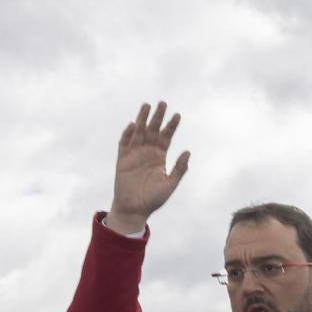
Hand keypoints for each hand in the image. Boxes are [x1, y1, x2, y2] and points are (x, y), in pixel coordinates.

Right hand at [105, 101, 189, 235]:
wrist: (135, 209)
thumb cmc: (154, 199)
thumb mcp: (170, 183)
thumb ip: (179, 169)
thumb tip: (188, 152)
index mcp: (160, 157)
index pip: (166, 137)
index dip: (171, 126)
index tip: (178, 115)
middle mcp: (147, 153)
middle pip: (153, 130)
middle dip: (158, 117)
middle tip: (163, 103)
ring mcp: (134, 154)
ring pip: (139, 133)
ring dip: (142, 119)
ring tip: (147, 106)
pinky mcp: (123, 159)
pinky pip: (125, 144)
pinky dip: (128, 134)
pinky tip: (133, 125)